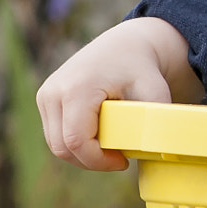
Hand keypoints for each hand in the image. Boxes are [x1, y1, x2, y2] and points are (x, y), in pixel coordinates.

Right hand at [36, 17, 202, 170]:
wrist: (125, 45)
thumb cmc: (143, 70)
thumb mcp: (156, 93)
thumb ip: (156, 122)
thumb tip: (162, 152)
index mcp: (77, 89)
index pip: (76, 141)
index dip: (98, 161)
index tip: (122, 162)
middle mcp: (54, 91)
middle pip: (62, 147)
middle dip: (91, 161)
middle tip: (118, 159)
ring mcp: (46, 94)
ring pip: (55, 144)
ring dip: (82, 155)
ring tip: (110, 150)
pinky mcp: (45, 98)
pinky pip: (54, 134)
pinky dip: (74, 144)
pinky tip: (98, 140)